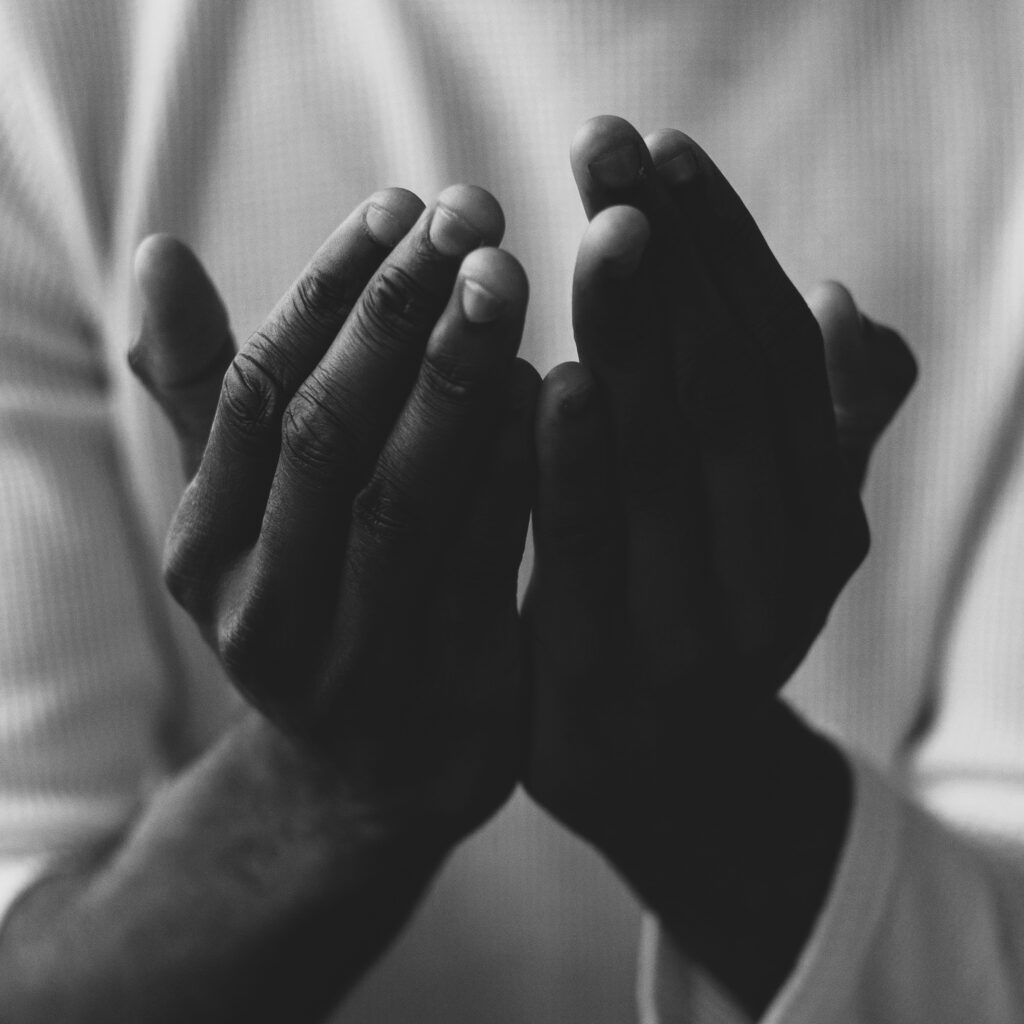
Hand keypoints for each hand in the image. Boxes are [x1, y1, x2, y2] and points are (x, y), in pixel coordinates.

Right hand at [131, 185, 537, 847]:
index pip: (256, 396)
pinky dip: (519, 471)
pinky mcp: (453, 702)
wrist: (376, 769)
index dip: (329, 292)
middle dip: (400, 315)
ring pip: (406, 500)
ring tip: (510, 277)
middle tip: (473, 213)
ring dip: (460, 378)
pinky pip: (492, 567)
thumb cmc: (320, 599)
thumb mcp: (251, 512)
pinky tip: (559, 389)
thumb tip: (155, 254)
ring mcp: (357, 672)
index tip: (402, 205)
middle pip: (326, 438)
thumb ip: (207, 393)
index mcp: (205, 553)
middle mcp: (262, 616)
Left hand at [522, 116, 914, 1011]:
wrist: (658, 779)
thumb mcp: (766, 529)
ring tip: (605, 231)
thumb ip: (816, 428)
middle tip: (609, 152)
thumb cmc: (694, 616)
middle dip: (673, 264)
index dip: (726, 249)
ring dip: (641, 340)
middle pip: (731, 394)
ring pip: (675, 468)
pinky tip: (552, 379)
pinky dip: (577, 469)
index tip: (664, 154)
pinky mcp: (607, 688)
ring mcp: (699, 640)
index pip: (779, 357)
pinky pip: (592, 561)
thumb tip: (849, 307)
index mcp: (818, 517)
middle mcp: (778, 575)